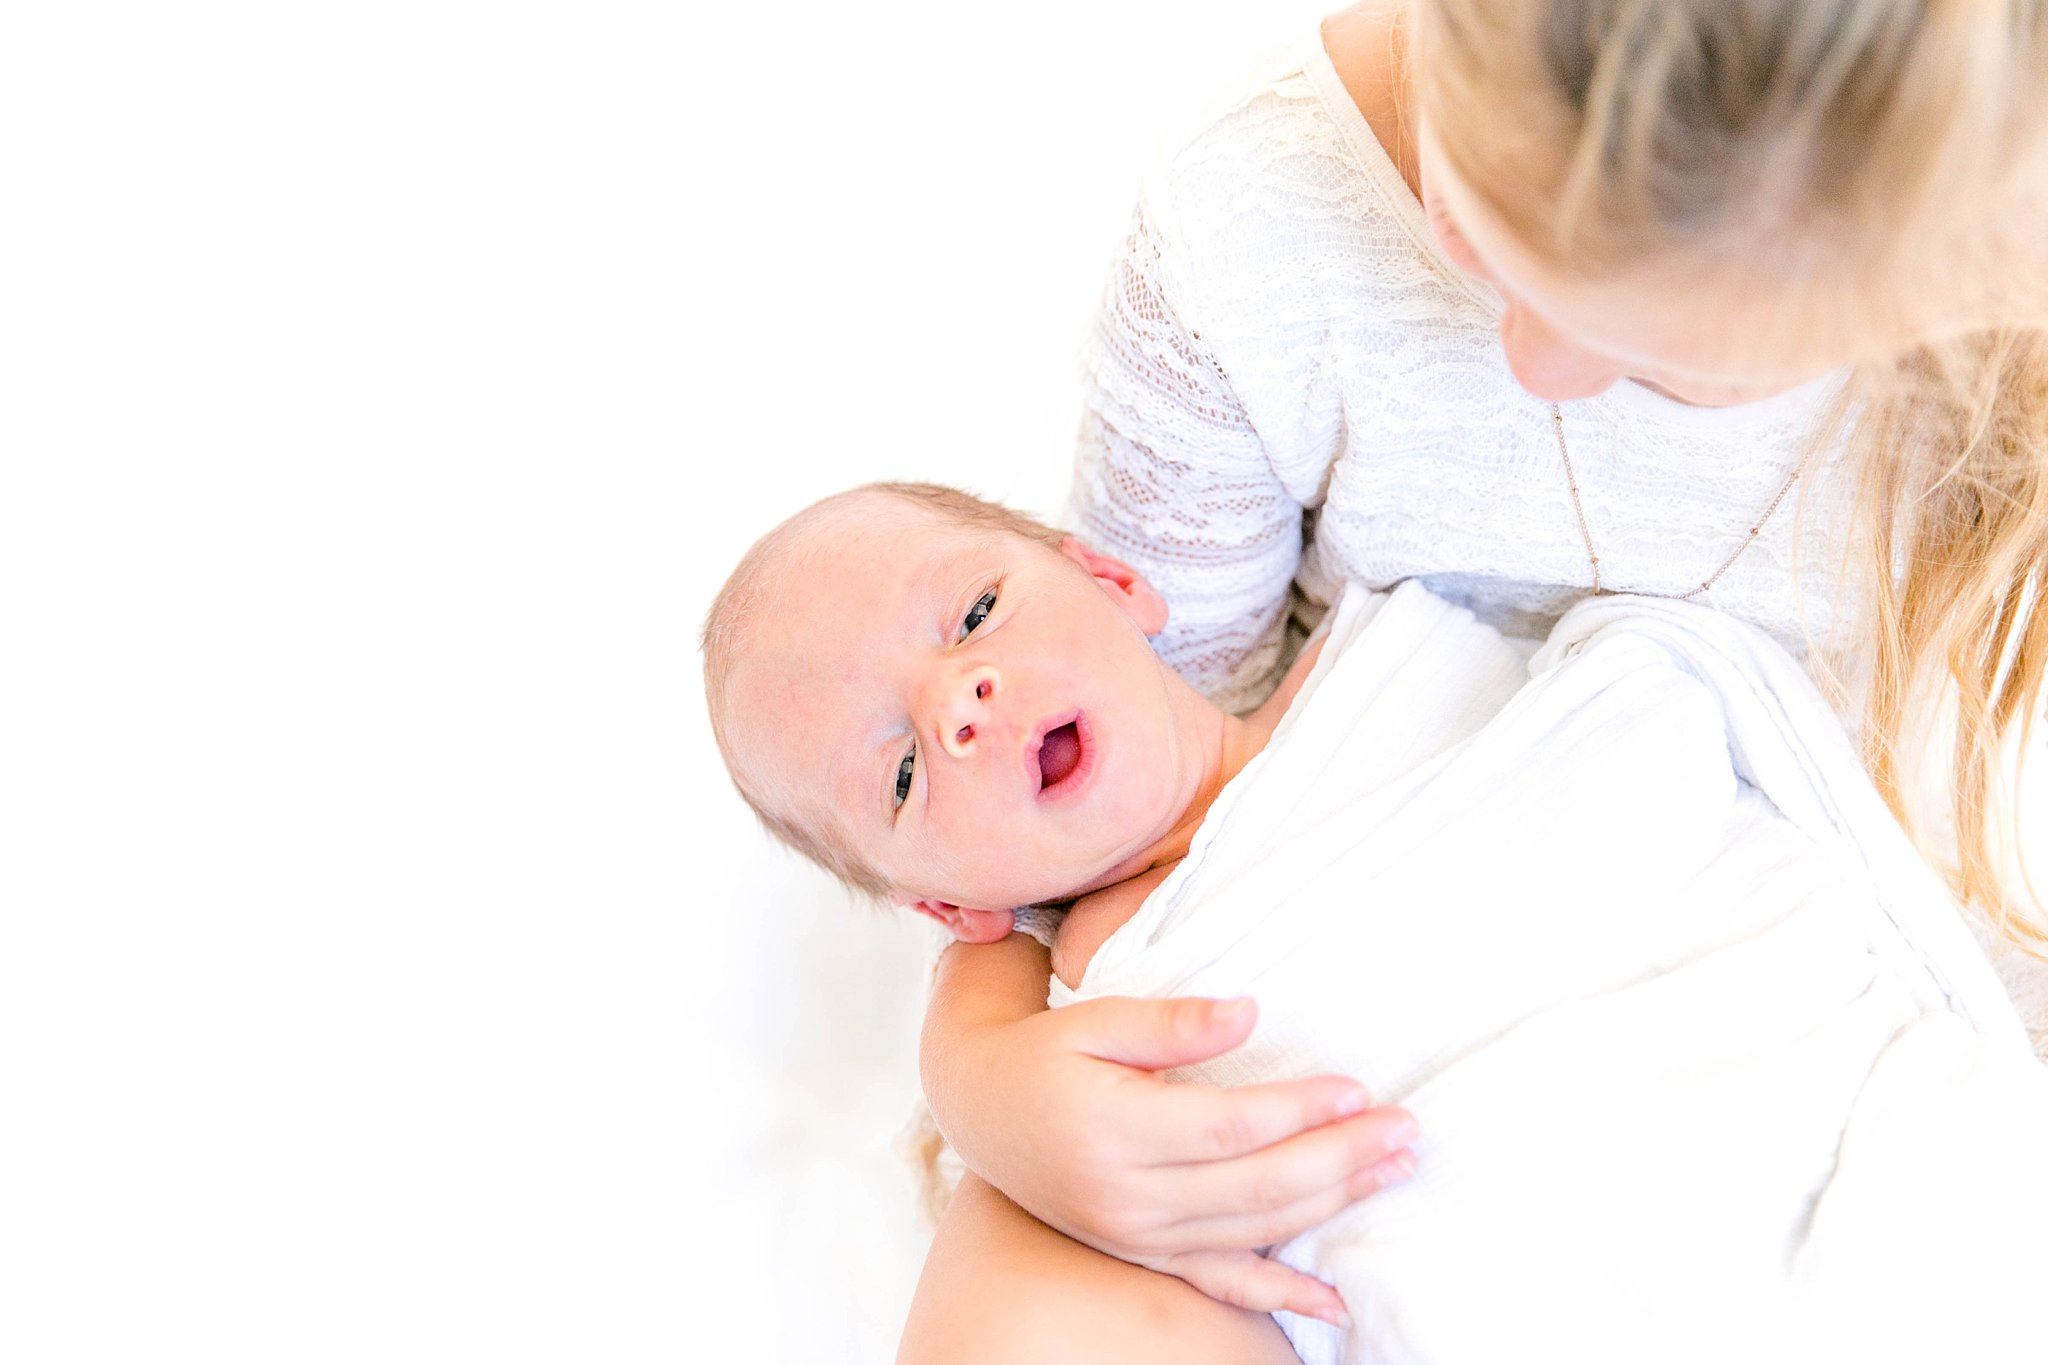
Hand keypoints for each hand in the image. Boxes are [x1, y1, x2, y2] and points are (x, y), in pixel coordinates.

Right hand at [921, 939, 1417, 1325]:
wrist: (980, 1105)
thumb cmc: (1044, 1053)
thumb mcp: (1095, 1019)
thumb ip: (1171, 1022)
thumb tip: (1250, 1013)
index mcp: (1116, 1129)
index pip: (1231, 1126)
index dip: (1300, 1111)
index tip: (1357, 1087)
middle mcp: (1128, 1195)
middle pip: (1258, 1185)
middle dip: (1342, 1159)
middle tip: (1407, 1132)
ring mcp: (1138, 1234)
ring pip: (1253, 1229)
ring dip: (1332, 1204)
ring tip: (1393, 1172)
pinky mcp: (1144, 1252)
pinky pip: (1223, 1282)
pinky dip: (1281, 1293)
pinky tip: (1335, 1300)